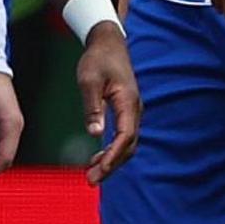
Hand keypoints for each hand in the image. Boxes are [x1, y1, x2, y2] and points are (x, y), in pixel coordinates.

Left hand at [74, 13, 139, 182]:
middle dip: (112, 164)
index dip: (113, 155)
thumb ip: (92, 107)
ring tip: (92, 174)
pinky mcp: (126, 111)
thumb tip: (94, 133)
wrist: (109, 43)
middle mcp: (134, 109)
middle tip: (91, 180)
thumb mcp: (89, 81)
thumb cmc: (98, 59)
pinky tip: (97, 158)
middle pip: (129, 145)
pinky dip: (112, 150)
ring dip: (112, 160)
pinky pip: (123, 136)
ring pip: (127, 143)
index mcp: (128, 102)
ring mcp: (132, 111)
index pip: (126, 136)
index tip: (98, 170)